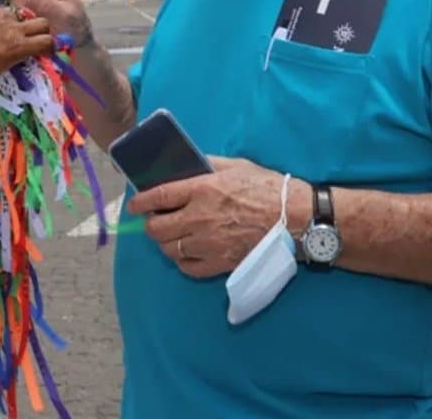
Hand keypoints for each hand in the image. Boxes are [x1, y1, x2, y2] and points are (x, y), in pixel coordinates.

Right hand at [0, 1, 55, 108]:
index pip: (6, 12)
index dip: (10, 26)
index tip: (7, 38)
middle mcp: (0, 14)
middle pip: (26, 15)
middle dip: (29, 27)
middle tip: (28, 42)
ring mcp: (11, 28)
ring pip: (42, 25)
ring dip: (43, 36)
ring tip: (42, 49)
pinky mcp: (18, 45)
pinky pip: (45, 42)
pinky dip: (49, 48)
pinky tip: (47, 56)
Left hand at [125, 157, 309, 278]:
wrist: (296, 218)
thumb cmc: (267, 187)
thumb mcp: (235, 166)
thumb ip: (207, 165)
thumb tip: (186, 165)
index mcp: (201, 189)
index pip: (158, 196)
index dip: (141, 201)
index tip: (135, 204)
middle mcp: (199, 218)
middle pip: (157, 228)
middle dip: (151, 223)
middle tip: (156, 219)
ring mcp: (209, 243)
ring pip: (169, 249)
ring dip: (165, 242)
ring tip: (171, 235)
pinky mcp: (221, 263)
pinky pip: (188, 268)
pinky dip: (182, 261)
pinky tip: (186, 253)